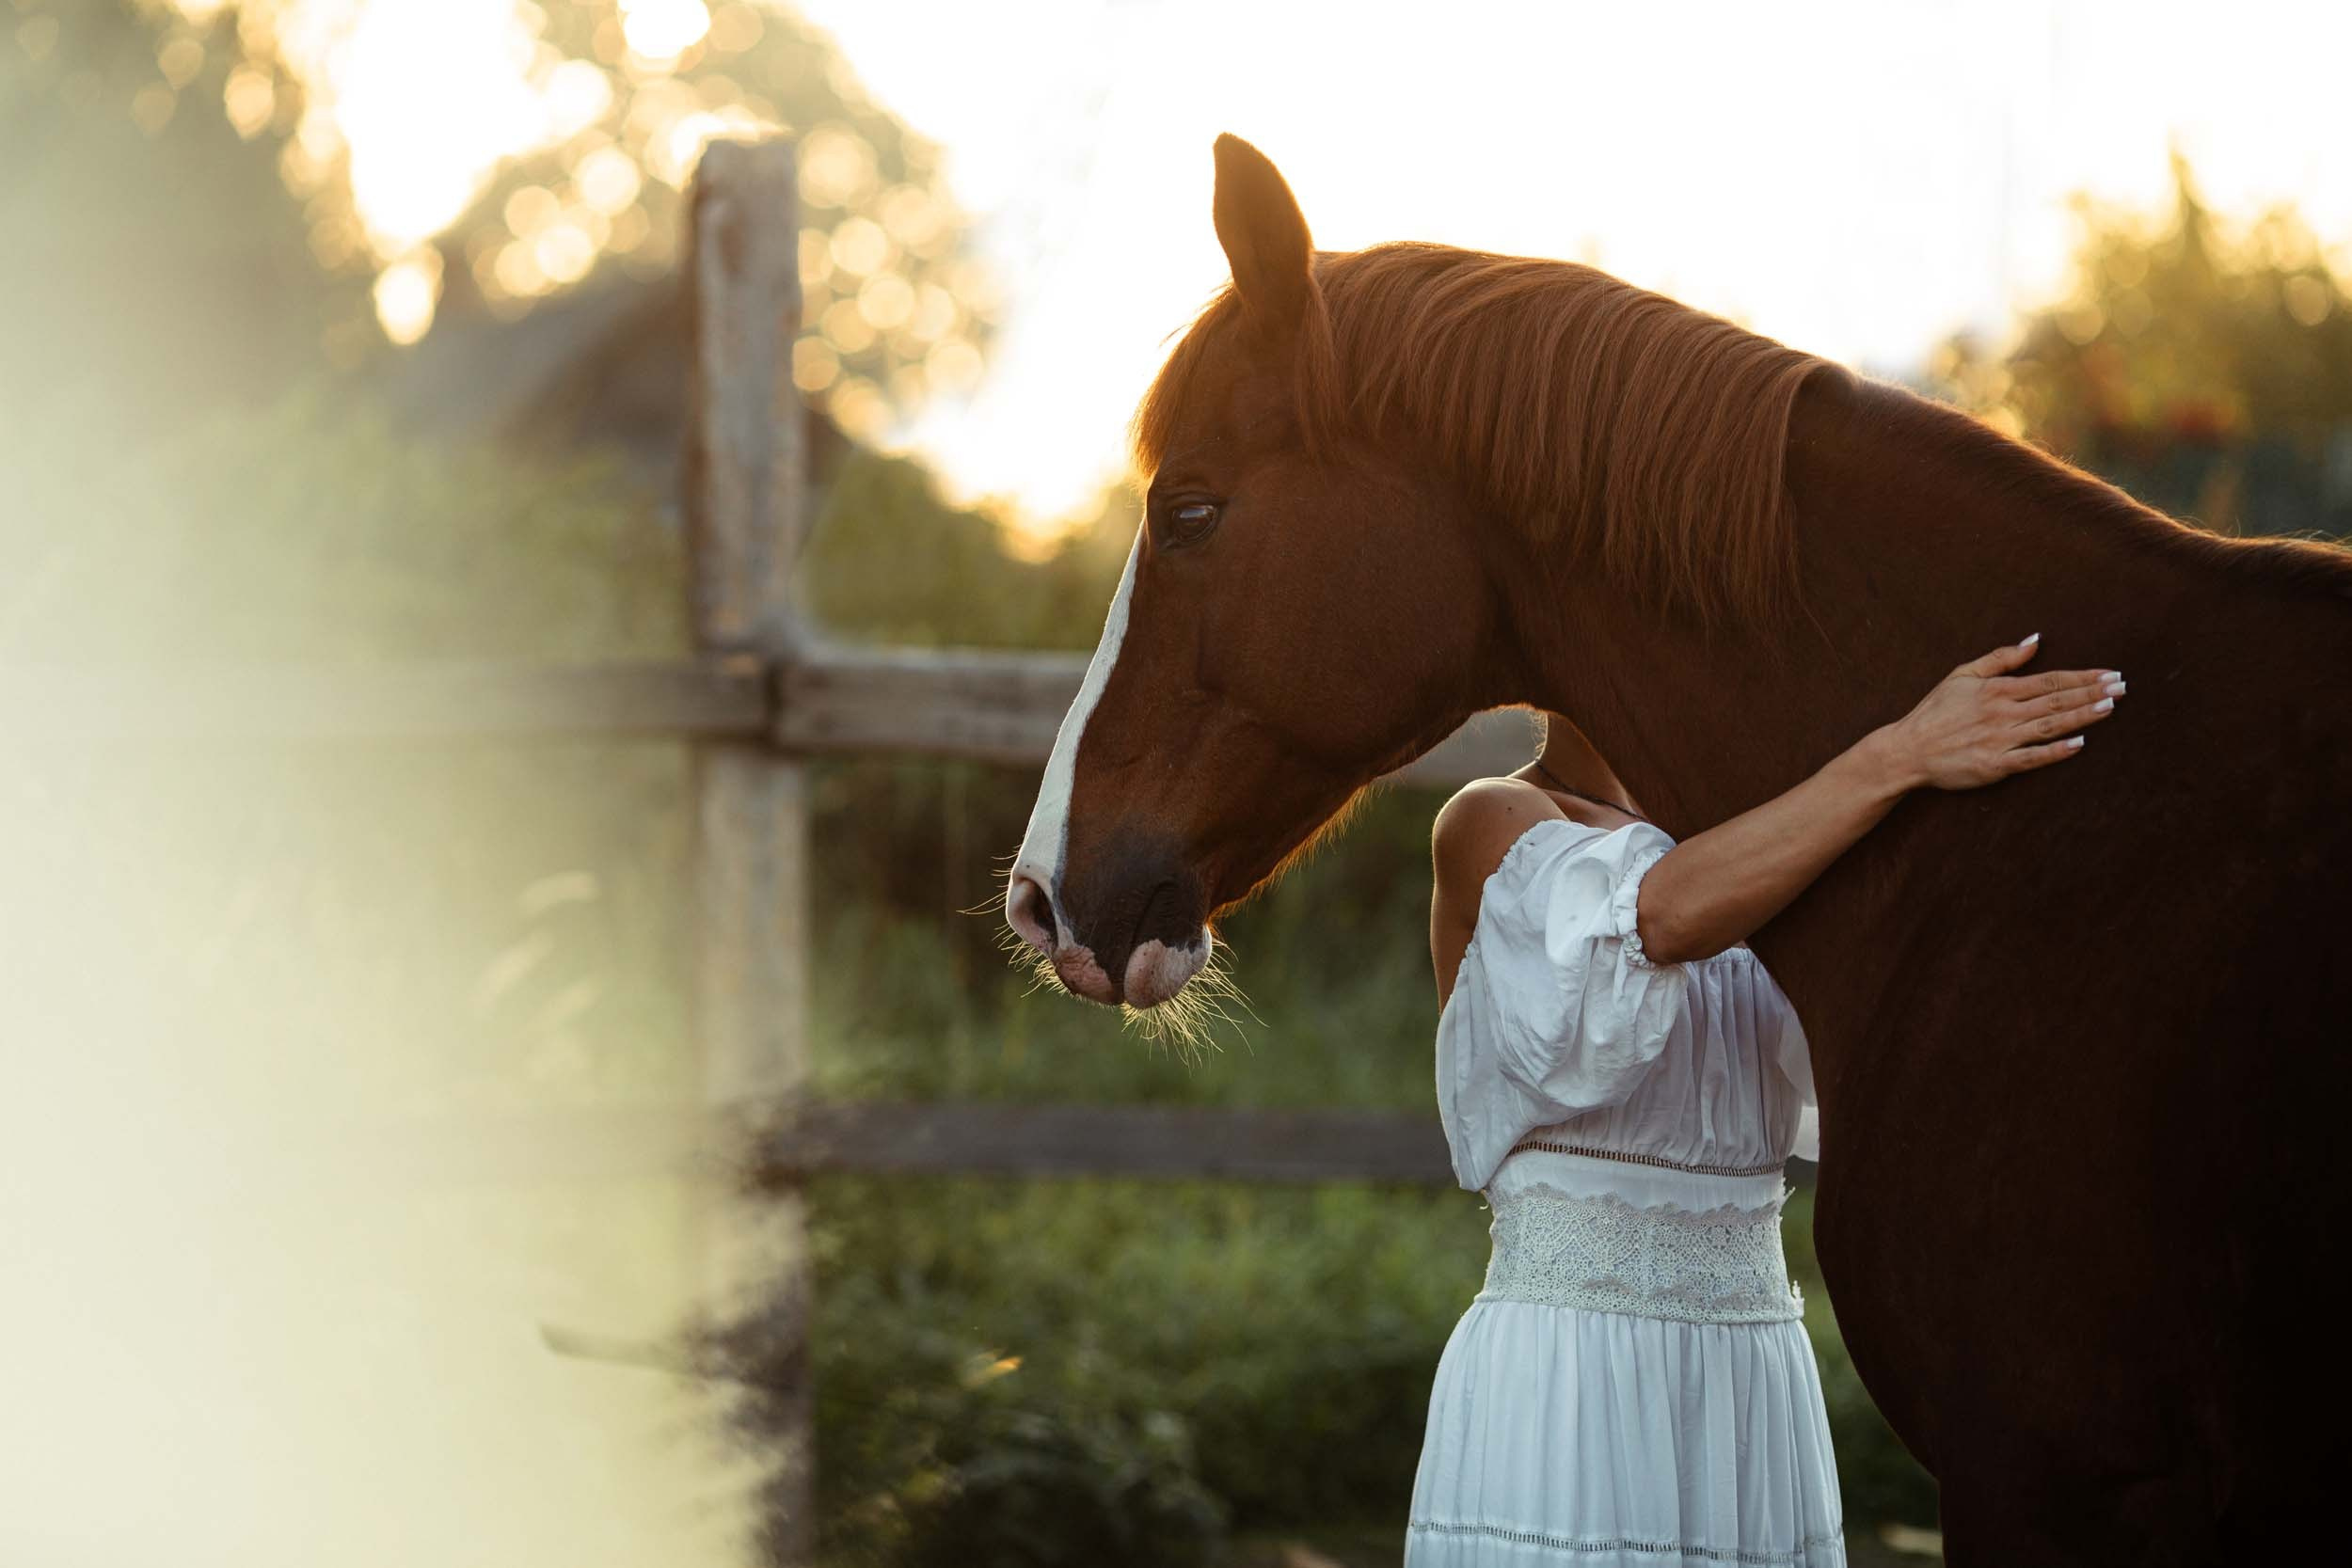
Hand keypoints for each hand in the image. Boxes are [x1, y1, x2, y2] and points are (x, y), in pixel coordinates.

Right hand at [1875, 635, 2123, 791]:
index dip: (2082, 677)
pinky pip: (2031, 757)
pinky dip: (2055, 751)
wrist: (1907, 750)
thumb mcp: (1962, 675)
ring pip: (2050, 726)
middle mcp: (2002, 713)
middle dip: (2092, 693)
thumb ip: (2000, 658)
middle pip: (2056, 701)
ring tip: (2110, 708)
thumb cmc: (1934, 712)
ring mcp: (2000, 740)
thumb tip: (2034, 641)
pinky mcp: (1995, 765)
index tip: (2110, 674)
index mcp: (1997, 690)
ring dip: (2082, 716)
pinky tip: (2079, 744)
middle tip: (2123, 688)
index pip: (2049, 680)